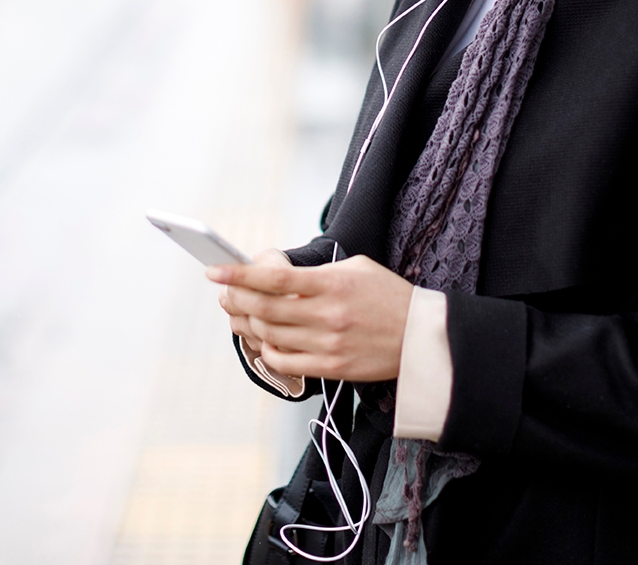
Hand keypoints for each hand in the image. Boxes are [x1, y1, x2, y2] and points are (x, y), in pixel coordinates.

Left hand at [211, 253, 413, 381]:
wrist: (421, 338)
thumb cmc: (388, 297)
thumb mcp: (356, 268)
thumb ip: (317, 271)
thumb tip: (277, 274)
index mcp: (333, 284)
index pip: (274, 279)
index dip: (239, 275)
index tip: (216, 270)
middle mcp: (328, 315)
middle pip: (264, 308)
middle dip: (235, 299)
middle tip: (224, 293)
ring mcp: (328, 344)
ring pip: (269, 335)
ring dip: (246, 324)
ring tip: (240, 314)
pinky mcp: (331, 368)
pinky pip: (284, 362)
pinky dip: (266, 350)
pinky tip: (264, 339)